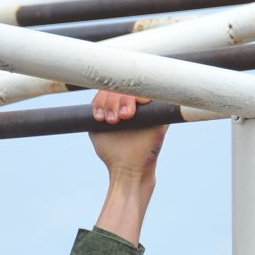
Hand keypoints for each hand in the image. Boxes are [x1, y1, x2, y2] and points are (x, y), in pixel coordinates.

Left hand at [89, 91, 163, 243]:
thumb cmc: (112, 151)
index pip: (110, 89)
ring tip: (120, 118)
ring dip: (124, 99)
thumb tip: (95, 97)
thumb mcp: (96, 129)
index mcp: (118, 104)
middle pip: (121, 85)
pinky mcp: (159, 112)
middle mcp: (133, 103)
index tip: (98, 116)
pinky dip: (142, 96)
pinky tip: (134, 109)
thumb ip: (95, 111)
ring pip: (136, 87)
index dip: (102, 98)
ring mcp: (147, 106)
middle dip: (112, 100)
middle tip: (111, 119)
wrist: (128, 169)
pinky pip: (154, 95)